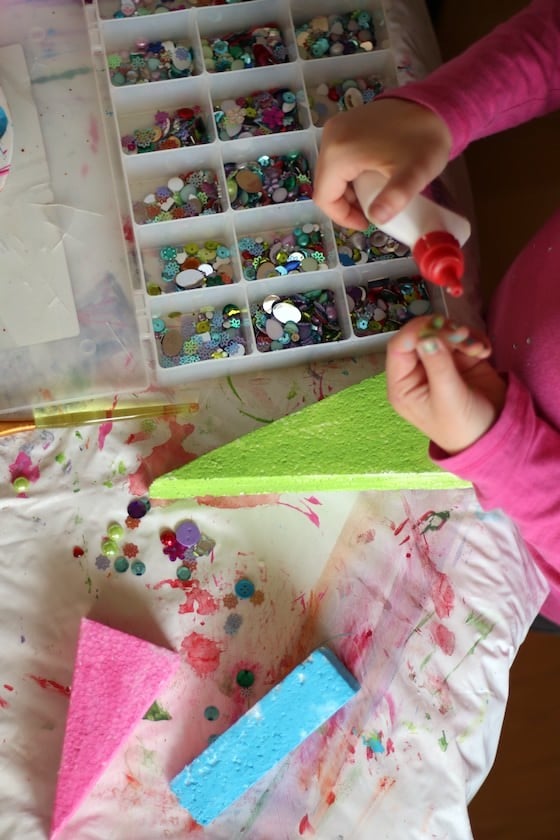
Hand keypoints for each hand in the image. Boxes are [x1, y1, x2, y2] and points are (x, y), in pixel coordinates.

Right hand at [313, 98, 451, 228]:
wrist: (435, 104)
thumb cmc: (423, 140)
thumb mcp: (414, 173)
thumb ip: (395, 197)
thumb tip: (377, 219)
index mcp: (339, 152)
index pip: (324, 198)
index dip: (343, 217)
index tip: (367, 223)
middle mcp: (330, 138)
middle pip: (326, 185)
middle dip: (346, 204)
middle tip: (371, 210)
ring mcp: (336, 128)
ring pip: (331, 173)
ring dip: (348, 190)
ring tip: (373, 195)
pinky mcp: (345, 125)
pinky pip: (338, 158)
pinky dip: (350, 174)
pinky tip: (370, 177)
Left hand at [386, 315, 506, 454]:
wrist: (495, 437)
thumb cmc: (464, 427)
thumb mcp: (449, 398)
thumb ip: (438, 365)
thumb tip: (425, 336)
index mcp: (402, 385)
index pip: (399, 347)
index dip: (416, 332)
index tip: (438, 326)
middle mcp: (416, 372)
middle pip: (421, 335)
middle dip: (442, 331)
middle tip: (463, 335)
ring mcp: (437, 363)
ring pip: (442, 333)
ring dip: (462, 335)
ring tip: (479, 350)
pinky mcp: (458, 359)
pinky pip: (462, 338)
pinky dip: (474, 339)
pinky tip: (484, 353)